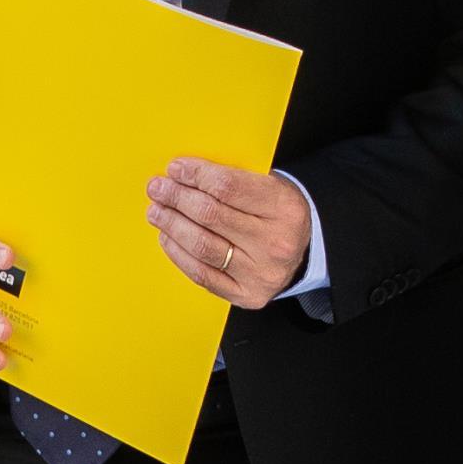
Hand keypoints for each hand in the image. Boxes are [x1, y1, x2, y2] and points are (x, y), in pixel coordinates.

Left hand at [148, 160, 311, 310]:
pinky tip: (167, 238)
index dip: (195, 175)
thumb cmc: (279, 215)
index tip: (175, 169)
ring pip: (201, 246)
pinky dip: (178, 254)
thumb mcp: (270, 187)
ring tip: (157, 212)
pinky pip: (201, 274)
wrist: (305, 253)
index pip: (228, 187)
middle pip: (211, 215)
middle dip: (176, 198)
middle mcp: (274, 243)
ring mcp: (260, 273)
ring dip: (172, 225)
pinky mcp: (246, 295)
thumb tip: (182, 175)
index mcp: (284, 208)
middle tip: (158, 189)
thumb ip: (233, 180)